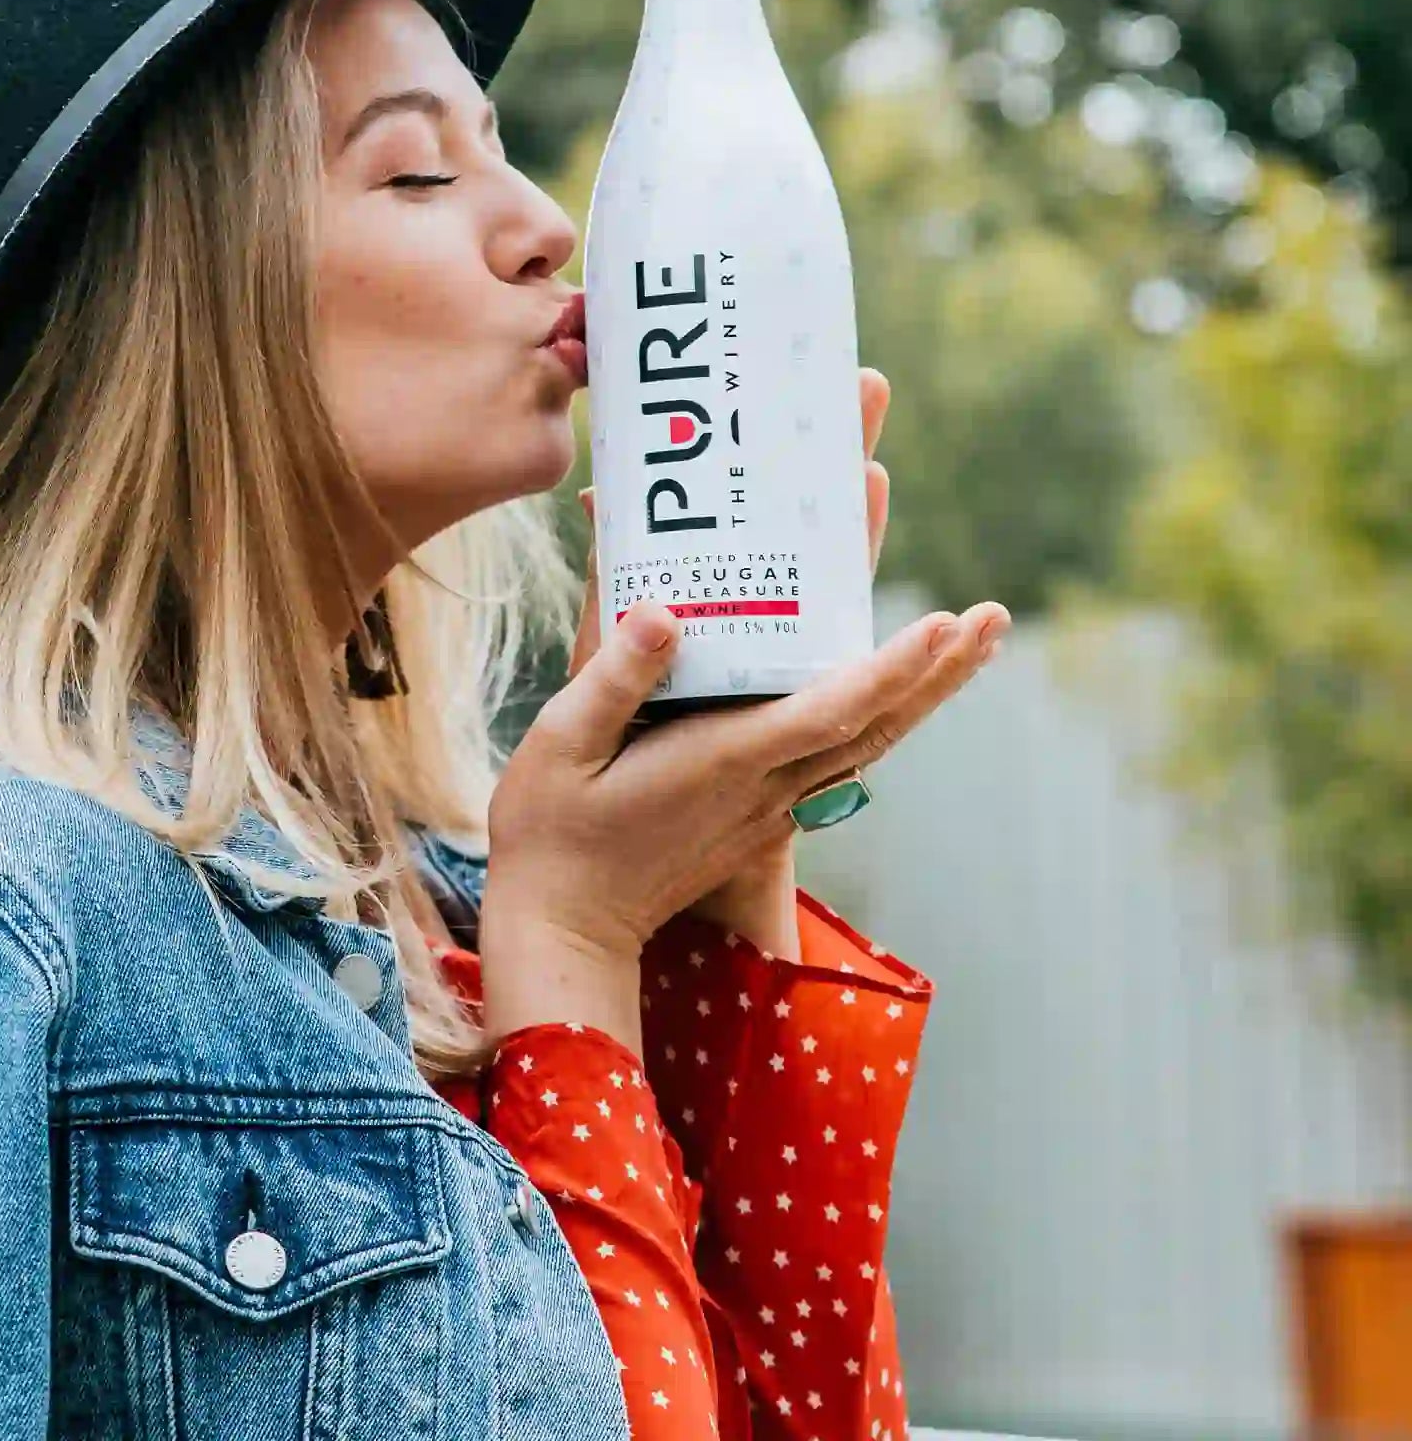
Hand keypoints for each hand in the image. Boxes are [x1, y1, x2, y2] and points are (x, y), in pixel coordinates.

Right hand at [483, 568, 1004, 970]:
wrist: (564, 931)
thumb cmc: (549, 831)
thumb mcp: (559, 743)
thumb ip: (612, 677)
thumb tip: (666, 614)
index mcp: (723, 764)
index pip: (828, 712)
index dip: (891, 668)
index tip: (944, 623)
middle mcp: (764, 790)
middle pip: (874, 727)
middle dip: (939, 671)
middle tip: (995, 616)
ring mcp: (768, 810)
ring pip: (868, 746)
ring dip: (924, 694)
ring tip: (972, 641)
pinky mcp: (760, 819)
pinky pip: (840, 759)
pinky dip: (880, 717)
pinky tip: (894, 691)